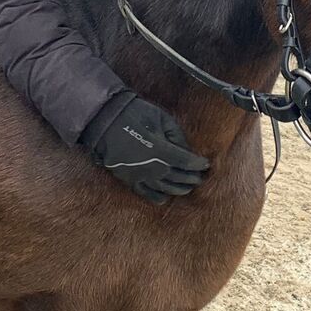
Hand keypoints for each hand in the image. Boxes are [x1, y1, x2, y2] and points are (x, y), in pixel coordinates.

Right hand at [80, 94, 208, 203]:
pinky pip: (147, 194)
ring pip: (166, 189)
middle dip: (193, 178)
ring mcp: (141, 176)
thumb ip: (177, 136)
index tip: (205, 164)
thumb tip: (186, 151)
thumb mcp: (162, 119)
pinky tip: (165, 196)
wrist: (105, 119)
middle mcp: (154, 168)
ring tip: (188, 186)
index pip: (188, 163)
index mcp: (163, 151)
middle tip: (200, 177)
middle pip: (180, 178)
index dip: (199, 165)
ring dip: (180, 189)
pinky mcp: (129, 180)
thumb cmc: (135, 114)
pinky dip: (159, 197)